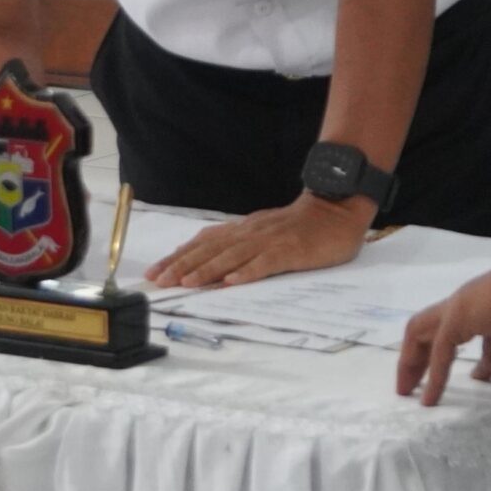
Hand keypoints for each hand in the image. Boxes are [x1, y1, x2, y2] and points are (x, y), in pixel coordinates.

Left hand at [145, 192, 371, 287]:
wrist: (335, 208)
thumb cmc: (298, 226)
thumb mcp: (262, 231)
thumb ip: (237, 244)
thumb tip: (207, 262)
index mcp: (242, 230)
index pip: (203, 243)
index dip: (178, 256)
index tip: (155, 271)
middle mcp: (250, 233)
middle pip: (211, 249)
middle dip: (183, 265)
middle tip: (160, 280)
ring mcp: (270, 241)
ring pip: (232, 256)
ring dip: (207, 269)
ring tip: (186, 282)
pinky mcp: (290, 250)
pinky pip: (266, 262)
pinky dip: (248, 272)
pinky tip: (232, 282)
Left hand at [396, 268, 490, 405]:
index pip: (483, 336)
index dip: (484, 362)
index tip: (480, 380)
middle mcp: (472, 308)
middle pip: (436, 332)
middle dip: (424, 357)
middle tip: (417, 386)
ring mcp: (461, 309)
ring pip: (421, 333)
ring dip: (412, 361)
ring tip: (406, 391)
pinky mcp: (458, 316)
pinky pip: (438, 349)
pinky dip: (432, 374)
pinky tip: (430, 398)